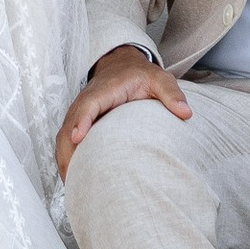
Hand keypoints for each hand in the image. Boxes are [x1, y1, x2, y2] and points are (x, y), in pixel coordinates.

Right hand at [53, 45, 189, 180]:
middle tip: (74, 175)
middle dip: (68, 149)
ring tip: (72, 183)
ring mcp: (79, 111)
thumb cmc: (140, 75)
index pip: (89, 104)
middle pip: (69, 124)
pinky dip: (65, 157)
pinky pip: (65, 139)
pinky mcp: (78, 120)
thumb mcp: (159, 79)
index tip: (78, 137)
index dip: (81, 120)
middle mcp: (87, 100)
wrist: (123, 65)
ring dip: (64, 158)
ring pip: (64, 135)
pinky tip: (71, 176)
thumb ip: (171, 94)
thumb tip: (185, 113)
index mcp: (105, 90)